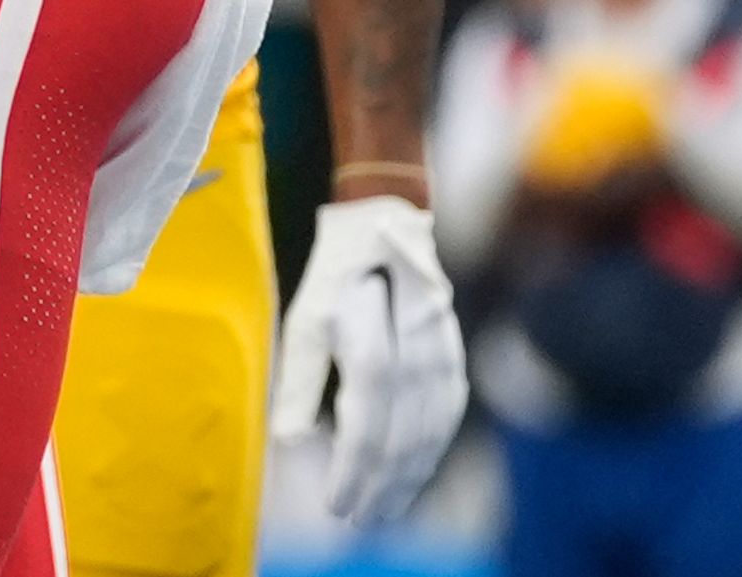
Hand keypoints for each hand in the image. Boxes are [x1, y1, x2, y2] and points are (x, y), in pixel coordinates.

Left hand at [273, 195, 467, 524]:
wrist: (388, 221)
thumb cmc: (336, 270)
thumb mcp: (305, 313)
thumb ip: (300, 376)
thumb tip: (287, 439)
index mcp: (379, 333)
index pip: (369, 417)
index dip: (353, 465)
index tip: (335, 502)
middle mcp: (421, 347)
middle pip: (403, 433)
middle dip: (379, 484)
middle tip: (355, 520)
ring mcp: (445, 354)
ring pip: (430, 433)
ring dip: (408, 479)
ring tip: (381, 512)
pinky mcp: (453, 359)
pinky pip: (446, 419)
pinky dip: (430, 455)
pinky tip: (412, 478)